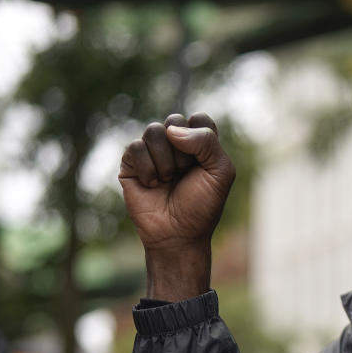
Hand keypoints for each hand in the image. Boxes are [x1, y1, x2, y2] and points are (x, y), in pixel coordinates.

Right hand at [119, 113, 235, 299]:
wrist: (178, 234)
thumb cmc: (202, 205)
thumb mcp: (220, 172)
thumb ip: (206, 142)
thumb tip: (172, 130)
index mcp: (199, 143)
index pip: (199, 118)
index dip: (202, 137)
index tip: (203, 163)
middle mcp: (175, 144)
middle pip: (175, 120)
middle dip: (183, 151)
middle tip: (185, 174)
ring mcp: (152, 152)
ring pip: (154, 131)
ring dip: (166, 161)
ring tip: (168, 181)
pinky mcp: (131, 163)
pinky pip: (135, 147)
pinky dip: (148, 169)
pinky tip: (152, 185)